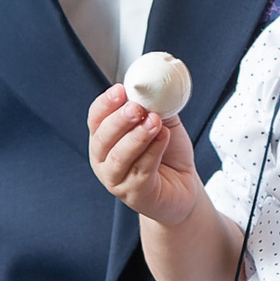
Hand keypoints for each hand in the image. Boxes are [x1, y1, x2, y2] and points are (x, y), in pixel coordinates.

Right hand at [88, 82, 203, 225]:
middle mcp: (104, 160)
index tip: (120, 90)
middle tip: (135, 108)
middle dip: (118, 120)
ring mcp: (117, 180)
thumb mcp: (161, 122)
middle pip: (102, 138)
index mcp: (105, 139)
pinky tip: (164, 137)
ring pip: (120, 156)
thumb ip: (154, 105)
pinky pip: (142, 170)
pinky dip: (153, 150)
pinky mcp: (135, 194)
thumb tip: (153, 86)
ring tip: (154, 121)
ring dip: (137, 136)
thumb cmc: (168, 155)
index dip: (105, 104)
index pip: (96, 118)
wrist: (183, 188)